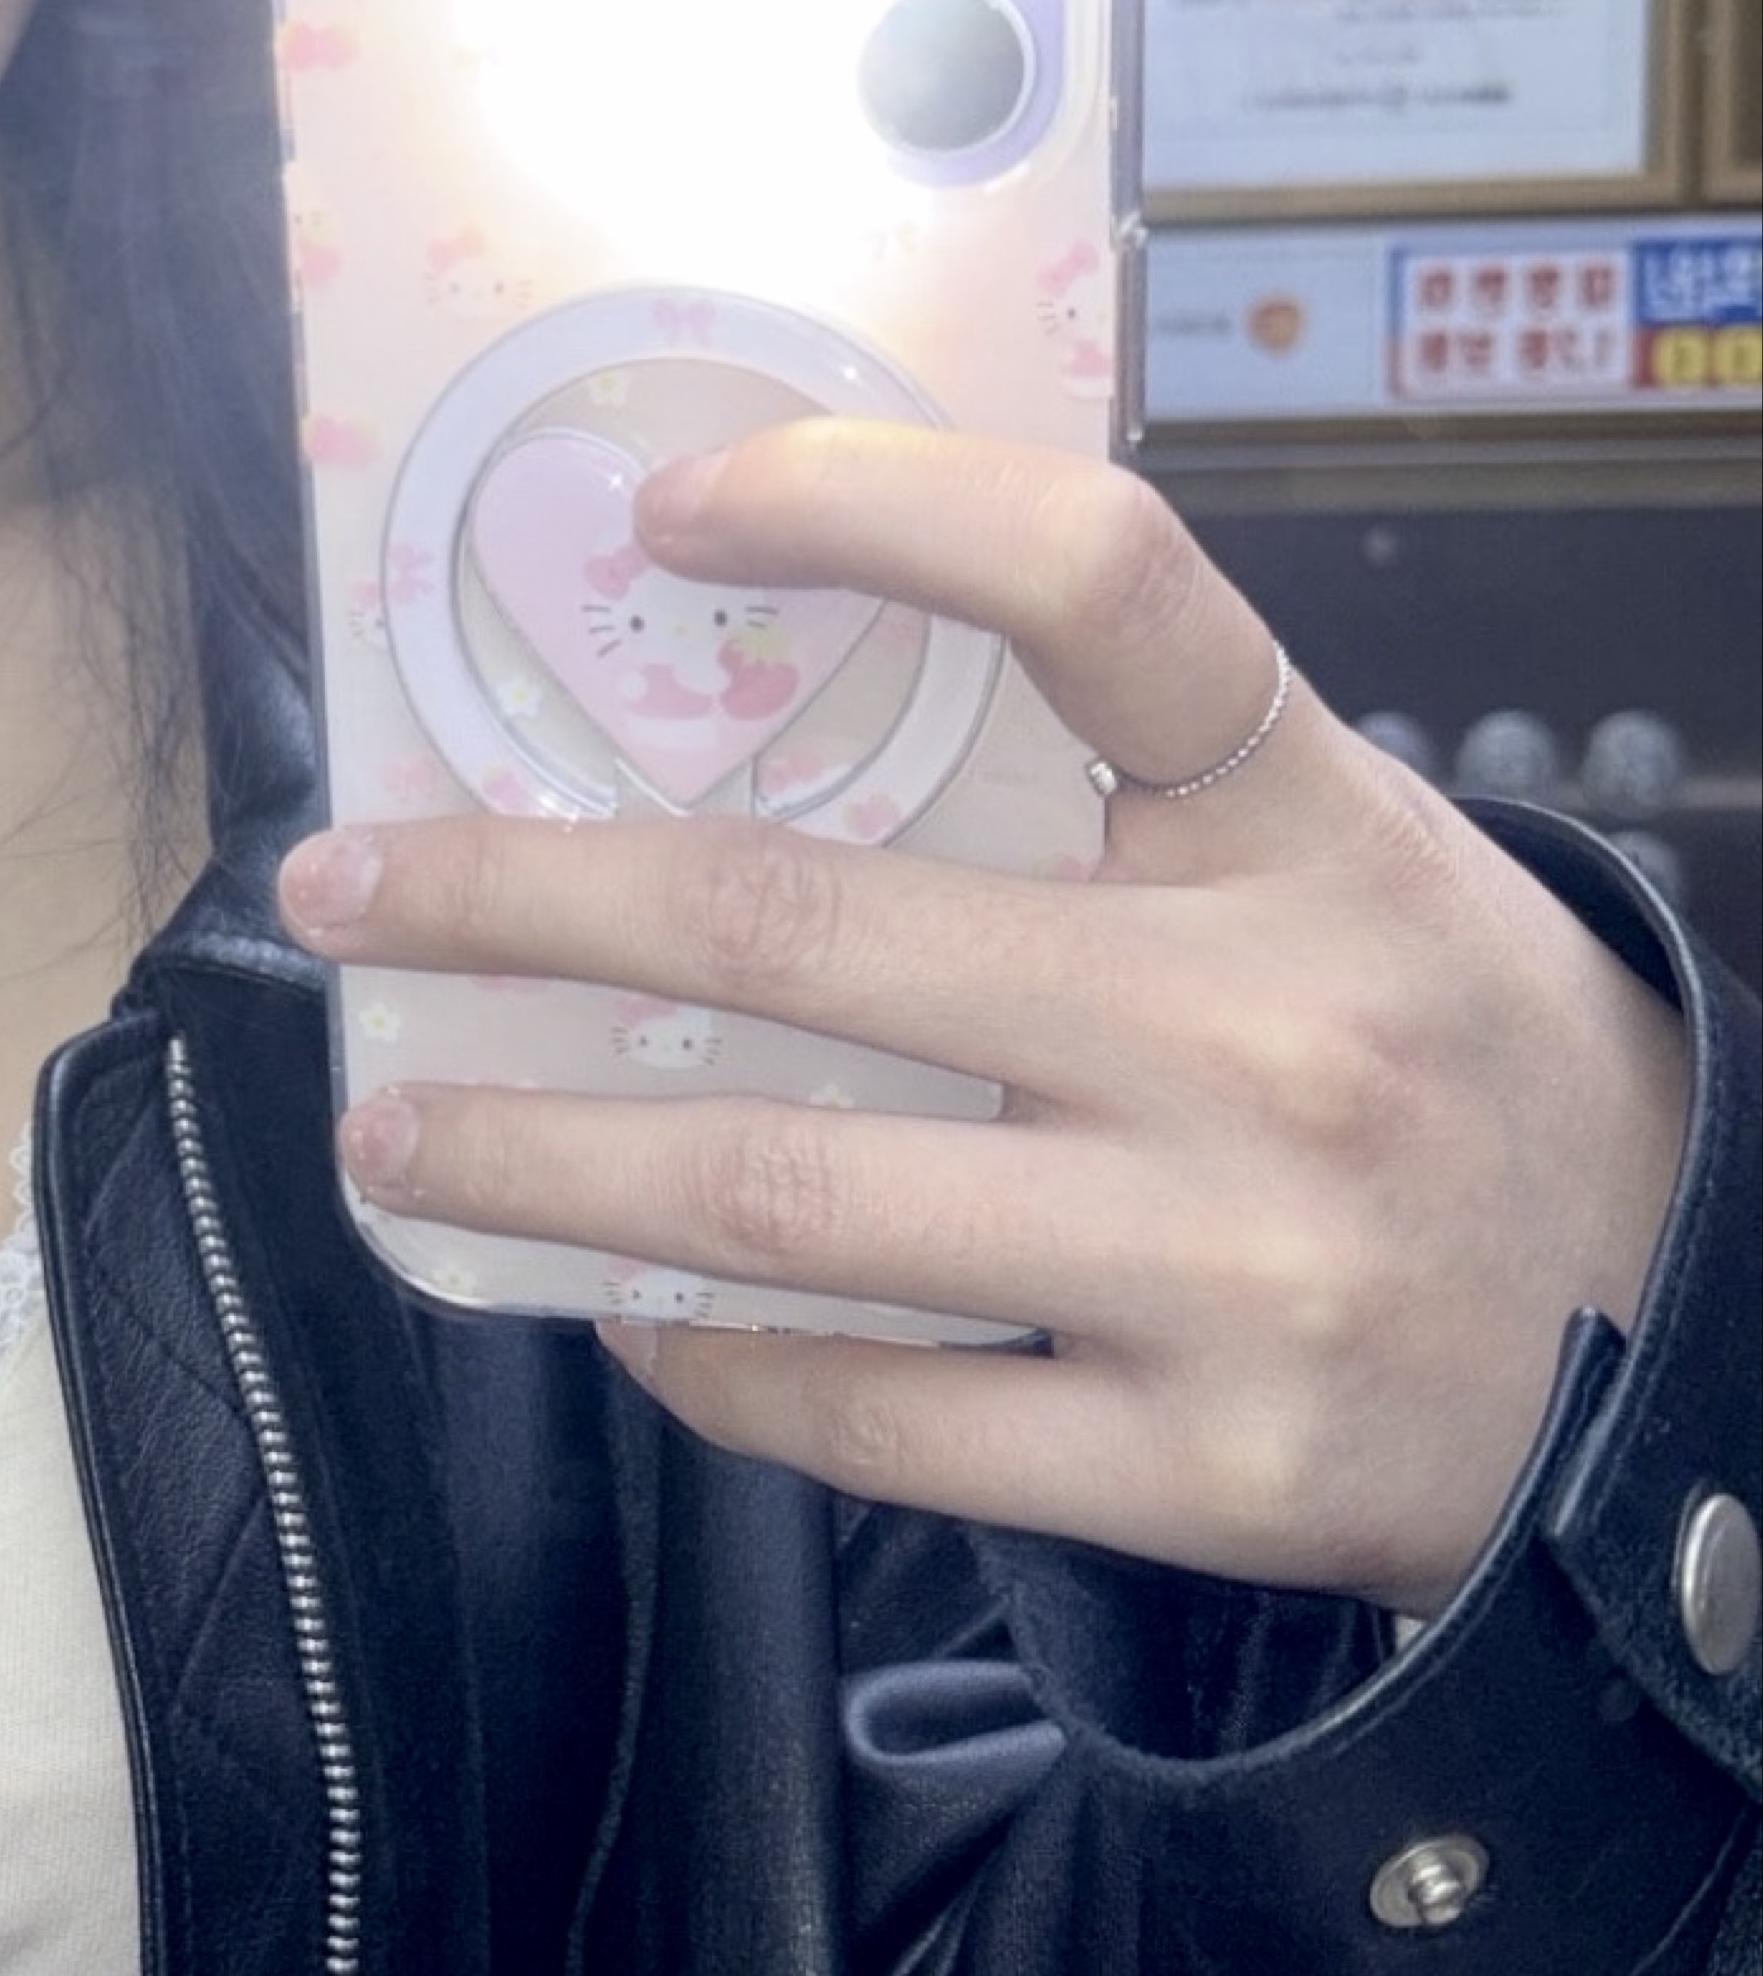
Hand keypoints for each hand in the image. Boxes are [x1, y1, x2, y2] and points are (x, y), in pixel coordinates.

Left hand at [278, 420, 1688, 1614]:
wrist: (1681, 1347)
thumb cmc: (1435, 1048)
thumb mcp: (1328, 855)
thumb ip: (1105, 786)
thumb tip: (745, 704)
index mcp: (1306, 817)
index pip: (1086, 579)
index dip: (861, 503)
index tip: (660, 511)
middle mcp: (1271, 1024)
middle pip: (798, 923)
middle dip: (515, 901)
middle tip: (346, 891)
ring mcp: (1241, 1262)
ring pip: (783, 1195)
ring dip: (539, 1156)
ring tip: (399, 1133)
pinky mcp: (1222, 1472)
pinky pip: (878, 1418)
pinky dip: (708, 1361)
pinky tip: (618, 1307)